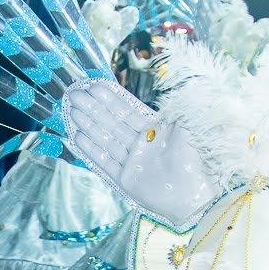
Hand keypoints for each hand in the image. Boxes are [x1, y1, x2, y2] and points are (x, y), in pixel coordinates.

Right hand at [63, 80, 218, 225]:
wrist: (197, 193)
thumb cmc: (197, 156)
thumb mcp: (188, 121)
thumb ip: (176, 99)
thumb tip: (177, 76)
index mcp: (156, 130)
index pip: (127, 110)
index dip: (110, 99)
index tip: (93, 85)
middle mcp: (142, 145)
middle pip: (112, 123)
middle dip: (93, 108)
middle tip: (74, 94)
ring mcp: (133, 163)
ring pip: (105, 140)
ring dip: (88, 125)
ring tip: (71, 110)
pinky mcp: (126, 181)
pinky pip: (104, 162)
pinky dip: (90, 150)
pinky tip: (77, 136)